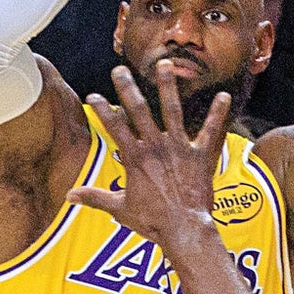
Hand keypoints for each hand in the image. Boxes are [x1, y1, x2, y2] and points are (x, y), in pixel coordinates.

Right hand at [67, 63, 230, 249]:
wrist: (184, 229)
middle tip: (120, 69)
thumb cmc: (152, 221)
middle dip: (128, 88)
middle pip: (139, 111)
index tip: (92, 95)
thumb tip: (69, 196)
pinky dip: (218, 113)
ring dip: (168, 86)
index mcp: (135, 158)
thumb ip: (95, 197)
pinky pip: (210, 131)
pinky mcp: (200, 155)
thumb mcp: (119, 209)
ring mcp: (179, 148)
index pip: (114, 128)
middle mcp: (155, 147)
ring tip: (165, 64)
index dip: (102, 110)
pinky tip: (224, 95)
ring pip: (172, 111)